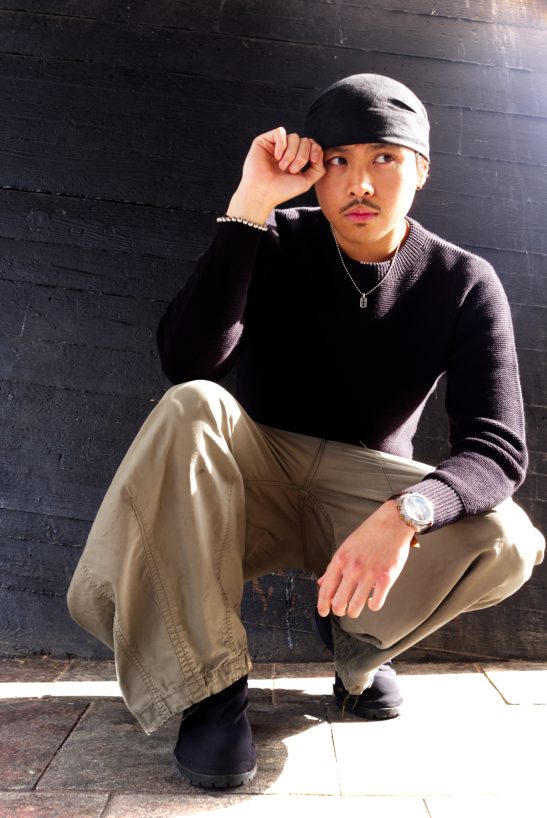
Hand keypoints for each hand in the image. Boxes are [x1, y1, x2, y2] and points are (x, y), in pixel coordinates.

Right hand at [227, 127, 324, 222]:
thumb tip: (319, 151)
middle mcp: (286, 151)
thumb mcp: (307, 181)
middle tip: (292, 170)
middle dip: (302, 156)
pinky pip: (280, 132)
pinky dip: (282, 145)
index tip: (313, 161)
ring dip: (291, 153)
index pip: (311, 145)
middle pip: (304, 141)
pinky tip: (276, 157)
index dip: (315, 150)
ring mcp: (276, 145)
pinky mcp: (264, 141)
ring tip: (282, 167)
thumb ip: (318, 167)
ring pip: (294, 136)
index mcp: (296, 159)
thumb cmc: (282, 190)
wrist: (263, 193)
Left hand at [316, 500, 414, 617]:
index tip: (323, 612)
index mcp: (340, 560)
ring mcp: (370, 574)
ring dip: (354, 612)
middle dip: (339, 611)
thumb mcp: (345, 548)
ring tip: (355, 608)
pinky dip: (372, 606)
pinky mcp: (386, 578)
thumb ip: (333, 568)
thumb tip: (321, 583)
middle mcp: (353, 569)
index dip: (322, 606)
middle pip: (339, 603)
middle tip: (342, 610)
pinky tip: (372, 600)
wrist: (391, 524)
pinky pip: (376, 604)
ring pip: (356, 607)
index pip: (325, 589)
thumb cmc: (368, 535)